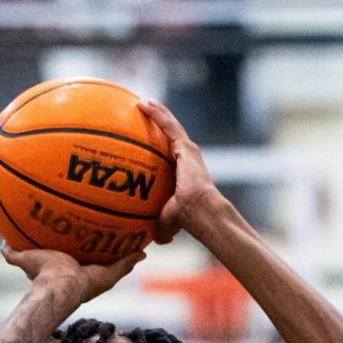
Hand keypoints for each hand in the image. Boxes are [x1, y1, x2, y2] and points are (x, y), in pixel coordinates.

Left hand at [1, 245, 144, 305]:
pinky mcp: (109, 275)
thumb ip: (15, 252)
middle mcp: (88, 277)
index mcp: (71, 273)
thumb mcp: (27, 259)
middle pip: (103, 265)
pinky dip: (134, 257)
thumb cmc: (43, 274)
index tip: (89, 247)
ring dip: (126, 257)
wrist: (60, 285)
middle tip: (119, 243)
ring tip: (135, 244)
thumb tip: (3, 244)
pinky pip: (124, 264)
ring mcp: (101, 277)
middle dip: (110, 257)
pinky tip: (143, 248)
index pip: (81, 264)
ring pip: (116, 266)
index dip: (86, 257)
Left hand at [136, 99, 220, 243]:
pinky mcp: (185, 146)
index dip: (160, 146)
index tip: (149, 139)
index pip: (170, 155)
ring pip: (170, 126)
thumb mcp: (166, 221)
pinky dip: (157, 114)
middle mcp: (187, 158)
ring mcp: (188, 150)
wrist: (199, 211)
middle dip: (159, 122)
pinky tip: (143, 103)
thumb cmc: (185, 220)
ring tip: (144, 102)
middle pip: (170, 135)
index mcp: (184, 173)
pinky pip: (167, 125)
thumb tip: (150, 239)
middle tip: (144, 112)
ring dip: (157, 113)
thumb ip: (160, 226)